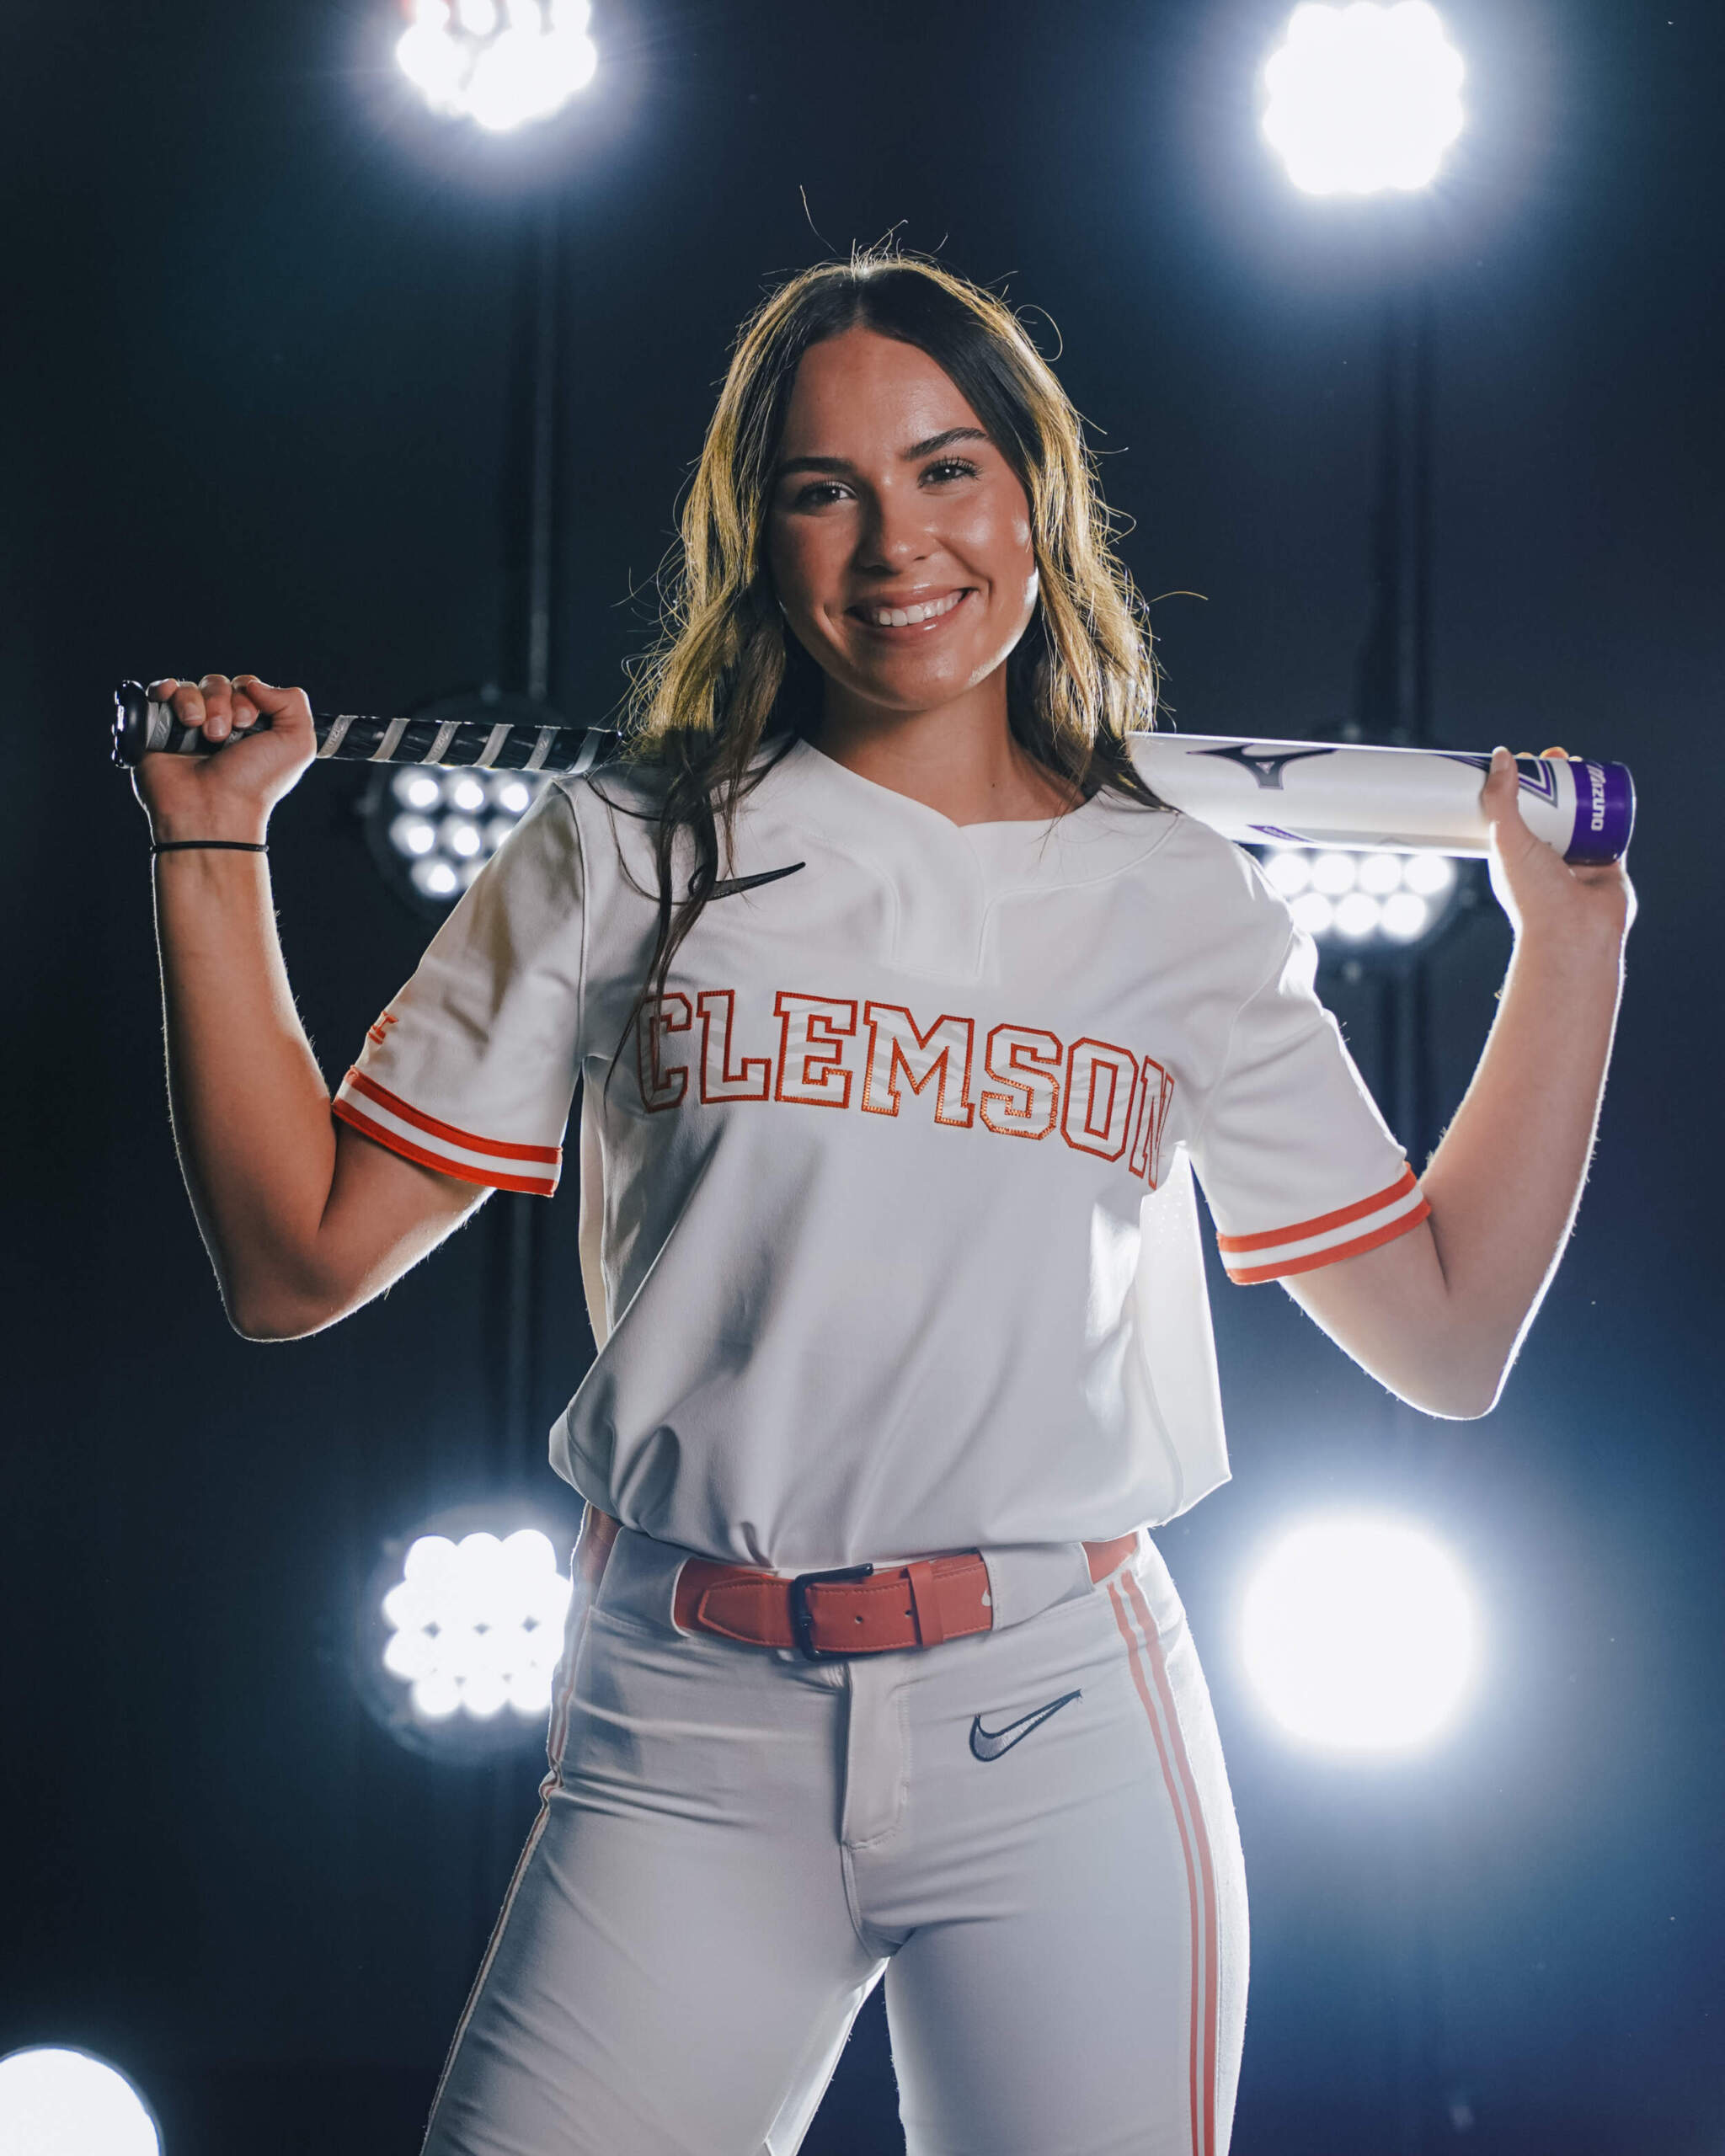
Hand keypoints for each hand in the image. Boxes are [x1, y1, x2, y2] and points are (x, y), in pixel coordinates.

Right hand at [133, 674, 316, 843]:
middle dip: (224, 703)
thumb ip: (293, 702)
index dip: (248, 697)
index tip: (248, 724)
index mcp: (251, 727)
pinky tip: (172, 702)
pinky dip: (165, 690)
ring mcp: (187, 727)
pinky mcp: (157, 730)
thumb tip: (254, 685)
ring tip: (202, 734)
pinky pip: (159, 692)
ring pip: (190, 688)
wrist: (214, 810)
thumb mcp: (298, 743)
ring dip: (197, 704)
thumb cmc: (256, 783)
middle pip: (218, 684)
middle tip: (223, 736)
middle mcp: (219, 724)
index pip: (246, 686)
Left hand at [1481, 746, 1635, 950]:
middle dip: (1554, 780)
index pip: (1514, 812)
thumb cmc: (1533, 895)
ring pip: (1581, 815)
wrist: (1576, 932)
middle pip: (1550, 808)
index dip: (1518, 786)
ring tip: (1581, 763)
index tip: (1522, 761)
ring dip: (1582, 789)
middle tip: (1556, 757)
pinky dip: (1612, 808)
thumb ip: (1501, 800)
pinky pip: (1612, 828)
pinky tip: (1608, 783)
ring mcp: (1577, 859)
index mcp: (1515, 856)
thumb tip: (1501, 756)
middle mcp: (1545, 857)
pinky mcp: (1607, 862)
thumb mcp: (1507, 840)